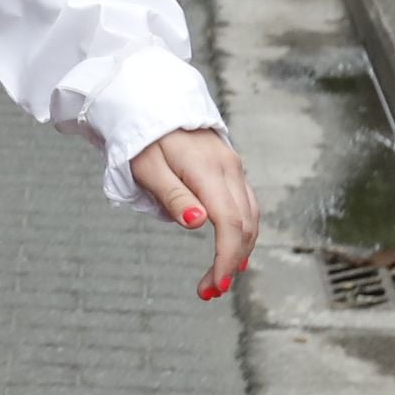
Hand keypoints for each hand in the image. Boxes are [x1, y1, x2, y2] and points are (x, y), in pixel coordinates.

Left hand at [127, 127, 257, 300]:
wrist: (153, 103)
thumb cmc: (144, 138)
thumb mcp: (148, 168)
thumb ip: (173, 196)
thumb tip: (199, 223)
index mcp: (208, 170)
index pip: (229, 223)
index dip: (226, 258)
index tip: (215, 286)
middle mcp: (229, 168)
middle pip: (244, 225)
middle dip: (231, 262)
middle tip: (209, 292)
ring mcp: (234, 167)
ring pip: (250, 217)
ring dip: (239, 251)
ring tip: (218, 279)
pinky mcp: (231, 169)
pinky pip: (245, 206)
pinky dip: (242, 232)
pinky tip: (233, 251)